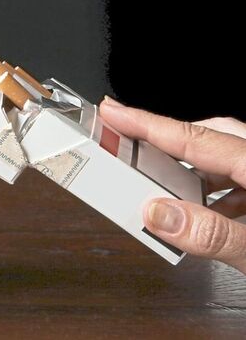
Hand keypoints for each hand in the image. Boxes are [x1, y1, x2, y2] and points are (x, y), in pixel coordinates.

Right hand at [100, 97, 245, 271]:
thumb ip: (210, 233)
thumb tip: (156, 214)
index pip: (194, 137)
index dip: (147, 124)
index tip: (112, 113)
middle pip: (210, 137)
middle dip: (166, 143)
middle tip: (129, 151)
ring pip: (226, 157)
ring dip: (192, 171)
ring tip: (165, 191)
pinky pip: (241, 177)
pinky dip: (216, 188)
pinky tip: (207, 211)